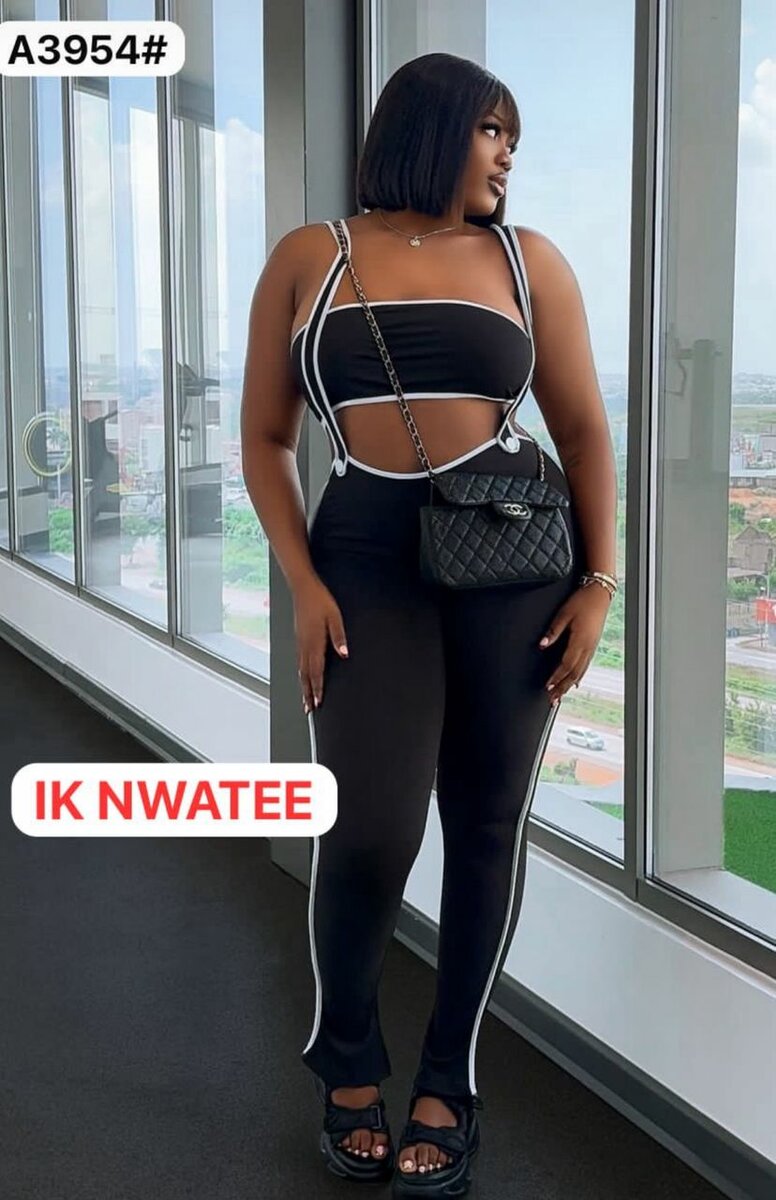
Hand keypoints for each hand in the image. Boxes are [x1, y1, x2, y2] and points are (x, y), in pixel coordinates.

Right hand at [293, 576, 348, 713]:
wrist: (302, 587)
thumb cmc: (320, 600)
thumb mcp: (335, 617)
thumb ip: (339, 636)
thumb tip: (344, 653)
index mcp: (314, 642)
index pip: (316, 671)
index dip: (317, 688)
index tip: (318, 703)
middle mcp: (304, 645)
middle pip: (305, 675)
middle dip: (308, 693)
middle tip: (309, 710)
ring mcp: (299, 642)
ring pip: (300, 670)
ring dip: (303, 686)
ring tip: (305, 699)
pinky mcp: (298, 638)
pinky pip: (299, 661)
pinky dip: (300, 674)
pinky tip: (302, 676)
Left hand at [539, 584, 610, 703]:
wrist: (600, 593)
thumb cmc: (582, 601)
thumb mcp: (563, 614)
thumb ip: (552, 631)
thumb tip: (541, 645)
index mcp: (580, 641)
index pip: (566, 665)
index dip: (556, 677)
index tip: (548, 687)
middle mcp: (588, 647)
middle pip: (574, 673)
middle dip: (562, 687)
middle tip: (553, 700)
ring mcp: (592, 647)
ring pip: (581, 671)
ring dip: (569, 684)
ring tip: (561, 695)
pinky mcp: (593, 644)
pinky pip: (585, 665)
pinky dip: (579, 676)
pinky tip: (575, 682)